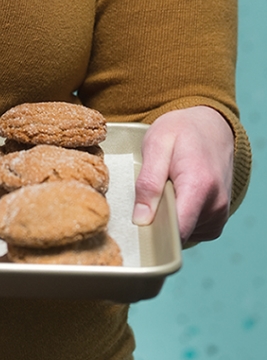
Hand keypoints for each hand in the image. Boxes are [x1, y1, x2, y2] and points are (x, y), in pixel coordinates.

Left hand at [132, 105, 233, 243]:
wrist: (211, 125)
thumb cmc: (181, 131)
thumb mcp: (156, 146)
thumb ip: (148, 183)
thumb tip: (140, 220)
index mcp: (199, 186)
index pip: (178, 230)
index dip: (154, 232)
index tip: (138, 223)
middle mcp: (216, 204)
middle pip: (179, 233)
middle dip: (159, 221)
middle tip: (151, 193)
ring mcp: (220, 213)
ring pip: (185, 233)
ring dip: (171, 217)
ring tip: (168, 189)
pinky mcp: (219, 217)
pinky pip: (194, 229)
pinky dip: (181, 217)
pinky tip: (178, 196)